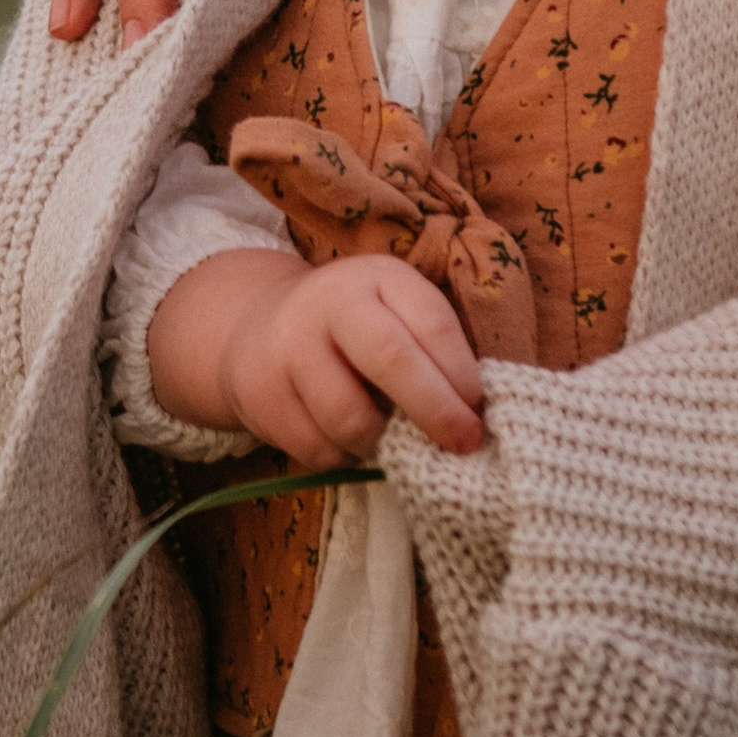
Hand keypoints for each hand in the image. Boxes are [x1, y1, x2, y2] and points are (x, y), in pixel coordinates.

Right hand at [146, 246, 487, 460]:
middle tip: (464, 443)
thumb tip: (479, 414)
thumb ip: (432, 349)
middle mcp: (327, 304)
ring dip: (385, 443)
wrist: (257, 328)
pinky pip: (319, 449)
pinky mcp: (262, 397)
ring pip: (350, 418)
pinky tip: (353, 442)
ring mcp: (288, 350)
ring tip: (396, 441)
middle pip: (391, 359)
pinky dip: (346, 458)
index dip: (462, 373)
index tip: (481, 409)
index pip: (430, 322)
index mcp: (376, 278)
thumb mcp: (394, 313)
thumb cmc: (355, 330)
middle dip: (437, 411)